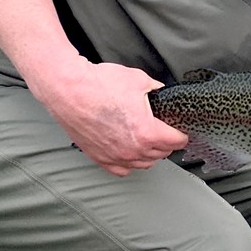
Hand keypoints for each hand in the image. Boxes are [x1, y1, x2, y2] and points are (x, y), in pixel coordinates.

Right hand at [31, 58, 188, 176]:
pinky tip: (130, 151)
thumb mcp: (139, 80)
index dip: (182, 132)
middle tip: (165, 129)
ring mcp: (115, 156)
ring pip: (144, 164)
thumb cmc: (99, 84)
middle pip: (162, 153)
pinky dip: (129, 162)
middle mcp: (132, 150)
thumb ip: (157, 90)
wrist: (68, 90)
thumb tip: (163, 94)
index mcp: (147, 133)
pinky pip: (122, 170)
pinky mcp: (99, 157)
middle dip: (167, 141)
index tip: (181, 127)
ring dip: (151, 153)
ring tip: (149, 139)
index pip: (177, 141)